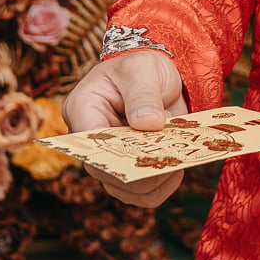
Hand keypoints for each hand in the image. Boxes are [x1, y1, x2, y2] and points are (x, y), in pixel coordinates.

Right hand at [64, 50, 191, 206]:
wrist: (156, 76)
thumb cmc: (142, 66)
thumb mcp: (143, 70)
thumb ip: (143, 95)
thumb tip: (148, 123)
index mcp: (82, 109)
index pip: (90, 143)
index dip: (117, 154)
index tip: (147, 153)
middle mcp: (89, 140)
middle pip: (108, 172)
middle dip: (141, 171)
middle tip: (171, 162)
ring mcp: (108, 157)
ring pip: (124, 190)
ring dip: (153, 183)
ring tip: (177, 166)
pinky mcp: (127, 168)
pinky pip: (140, 192)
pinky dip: (160, 187)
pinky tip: (176, 170)